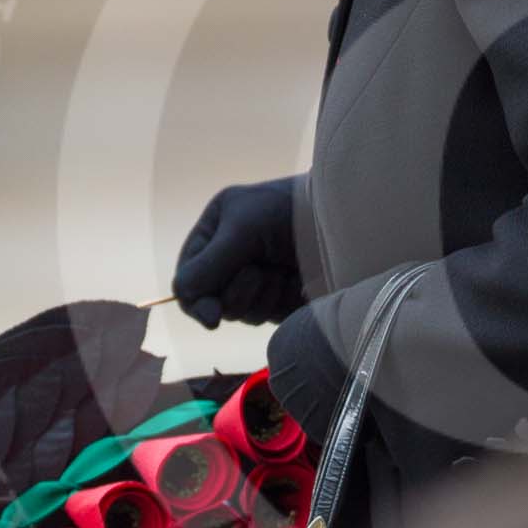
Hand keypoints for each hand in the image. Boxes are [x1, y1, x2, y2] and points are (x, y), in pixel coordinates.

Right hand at [172, 177, 305, 328]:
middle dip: (235, 292)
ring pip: (240, 314)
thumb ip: (209, 263)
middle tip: (257, 269)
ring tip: (280, 268)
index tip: (211, 317)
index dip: (196, 299)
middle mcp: (232, 259)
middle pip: (211, 302)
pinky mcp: (281, 299)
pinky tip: (294, 282)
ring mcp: (257, 281)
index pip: (189, 277)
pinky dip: (277, 301)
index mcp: (215, 233)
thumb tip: (185, 297)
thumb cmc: (291, 210)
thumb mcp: (243, 226)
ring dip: (260, 295)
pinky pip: (266, 317)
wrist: (342, 219)